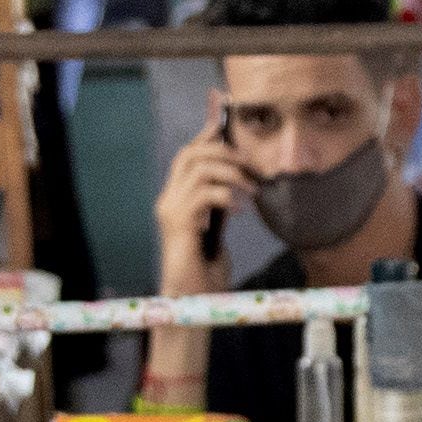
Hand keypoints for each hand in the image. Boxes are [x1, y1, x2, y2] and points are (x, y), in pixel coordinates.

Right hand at [151, 119, 256, 291]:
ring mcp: (171, 211)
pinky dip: (227, 196)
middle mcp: (168, 200)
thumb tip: (240, 185)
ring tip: (253, 190)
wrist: (193, 300)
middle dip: (223, 151)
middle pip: (190, 154)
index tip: (226, 121)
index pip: (188, 155)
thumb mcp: (218, 231)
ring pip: (199, 169)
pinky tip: (241, 209)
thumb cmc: (206, 271)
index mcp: (176, 198)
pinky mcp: (179, 224)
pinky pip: (204, 194)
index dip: (206, 135)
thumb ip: (221, 207)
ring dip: (232, 174)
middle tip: (250, 166)